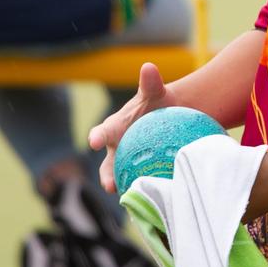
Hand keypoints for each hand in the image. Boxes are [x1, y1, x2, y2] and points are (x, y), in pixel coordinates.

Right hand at [88, 62, 175, 192]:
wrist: (173, 116)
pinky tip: (158, 199)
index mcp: (115, 128)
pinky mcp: (142, 173)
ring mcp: (128, 163)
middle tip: (109, 184)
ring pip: (123, 179)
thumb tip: (149, 67)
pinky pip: (142, 183)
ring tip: (132, 198)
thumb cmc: (157, 102)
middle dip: (107, 175)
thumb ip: (150, 82)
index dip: (98, 137)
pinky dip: (147, 192)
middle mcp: (117, 149)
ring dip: (126, 189)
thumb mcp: (154, 92)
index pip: (103, 132)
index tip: (95, 142)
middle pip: (108, 165)